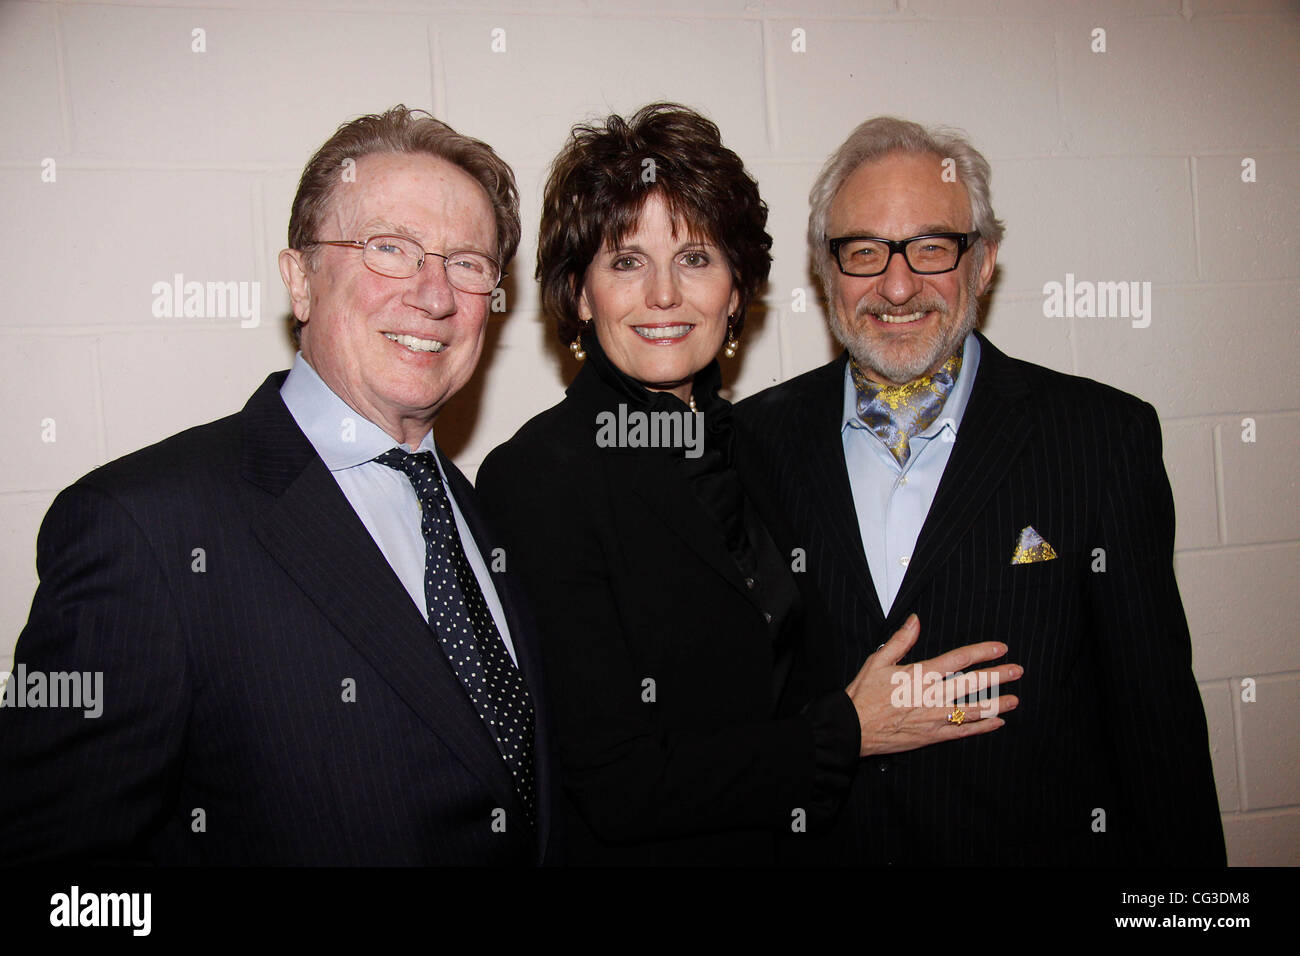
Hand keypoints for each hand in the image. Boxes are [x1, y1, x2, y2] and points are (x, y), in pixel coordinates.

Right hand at [844, 614, 1020, 756]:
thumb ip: (901, 640)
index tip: (1000, 648)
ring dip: (996, 703)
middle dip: (998, 676)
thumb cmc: (864, 694)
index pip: (960, 659)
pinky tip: (996, 723)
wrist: (853, 727)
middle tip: (1017, 670)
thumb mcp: (878, 660)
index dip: (983, 652)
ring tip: (1014, 699)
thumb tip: (916, 621)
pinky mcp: (932, 736)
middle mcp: (932, 696)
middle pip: (973, 683)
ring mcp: (934, 718)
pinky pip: (962, 732)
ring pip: (973, 710)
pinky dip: (981, 728)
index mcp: (921, 674)